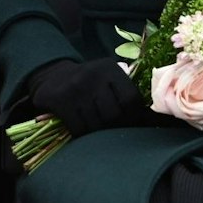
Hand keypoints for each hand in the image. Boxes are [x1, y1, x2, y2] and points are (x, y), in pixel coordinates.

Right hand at [28, 58, 146, 136]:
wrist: (51, 76)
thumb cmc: (88, 83)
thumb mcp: (107, 79)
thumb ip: (124, 93)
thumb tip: (150, 119)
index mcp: (110, 69)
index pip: (131, 99)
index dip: (134, 116)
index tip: (130, 123)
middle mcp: (94, 75)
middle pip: (114, 114)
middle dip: (115, 127)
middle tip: (112, 131)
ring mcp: (76, 88)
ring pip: (97, 124)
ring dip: (98, 133)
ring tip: (96, 130)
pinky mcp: (61, 100)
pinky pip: (79, 128)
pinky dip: (82, 133)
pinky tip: (81, 129)